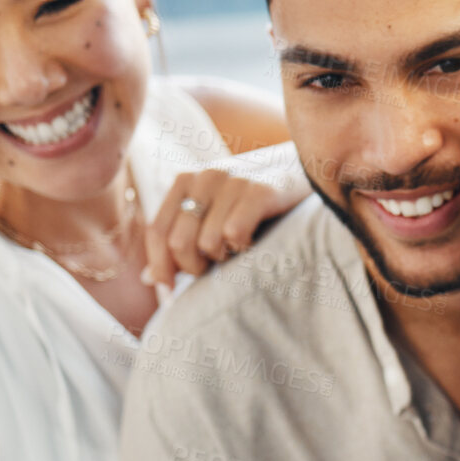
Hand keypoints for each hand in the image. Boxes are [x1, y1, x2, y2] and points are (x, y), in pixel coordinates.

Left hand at [144, 154, 308, 284]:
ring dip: (223, 258)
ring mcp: (234, 180)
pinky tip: (254, 241)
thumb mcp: (215, 217)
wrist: (309, 173)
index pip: (157, 231)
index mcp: (187, 180)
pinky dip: (243, 247)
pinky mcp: (262, 190)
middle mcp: (206, 176)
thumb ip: (183, 241)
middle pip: (178, 242)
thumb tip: (150, 279)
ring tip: (238, 250)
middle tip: (216, 265)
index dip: (159, 264)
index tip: (168, 286)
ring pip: (206, 243)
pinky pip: (234, 233)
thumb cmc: (257, 206)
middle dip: (194, 266)